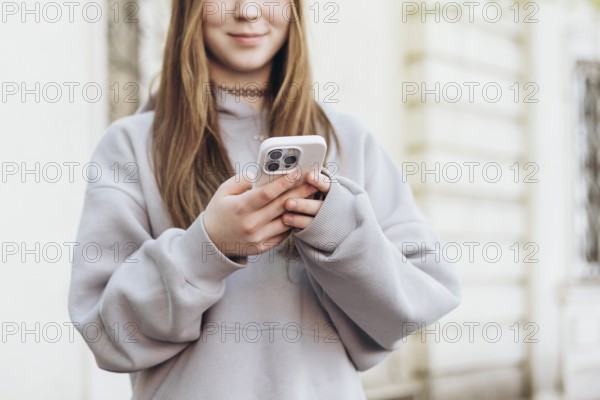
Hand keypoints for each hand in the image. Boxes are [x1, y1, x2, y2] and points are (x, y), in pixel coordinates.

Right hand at [203, 172, 318, 257]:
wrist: (212, 242)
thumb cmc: (219, 212)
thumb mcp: (223, 192)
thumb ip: (241, 180)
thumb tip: (260, 174)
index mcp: (240, 208)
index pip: (267, 193)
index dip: (284, 182)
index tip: (297, 173)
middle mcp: (251, 224)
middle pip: (281, 206)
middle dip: (300, 192)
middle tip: (314, 182)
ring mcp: (258, 238)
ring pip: (286, 221)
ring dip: (300, 208)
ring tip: (311, 196)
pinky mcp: (262, 247)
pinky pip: (283, 234)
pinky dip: (291, 223)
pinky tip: (299, 213)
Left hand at [282, 171, 331, 232]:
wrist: (341, 218)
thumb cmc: (326, 196)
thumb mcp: (325, 187)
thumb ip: (313, 180)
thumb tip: (293, 169)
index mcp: (332, 192)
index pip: (327, 186)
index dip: (318, 181)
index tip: (308, 176)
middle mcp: (329, 207)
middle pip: (318, 206)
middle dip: (303, 205)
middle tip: (288, 203)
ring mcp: (323, 220)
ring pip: (311, 222)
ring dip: (297, 219)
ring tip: (284, 218)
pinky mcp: (317, 230)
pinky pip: (307, 231)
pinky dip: (297, 228)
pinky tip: (287, 226)